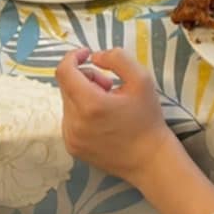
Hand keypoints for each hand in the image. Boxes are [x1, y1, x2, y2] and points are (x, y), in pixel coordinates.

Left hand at [55, 48, 176, 184]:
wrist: (149, 159)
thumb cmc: (147, 118)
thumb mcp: (141, 79)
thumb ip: (117, 58)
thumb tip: (95, 57)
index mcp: (90, 104)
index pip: (64, 71)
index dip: (73, 56)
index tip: (88, 54)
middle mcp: (74, 122)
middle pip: (67, 85)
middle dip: (86, 77)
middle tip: (109, 85)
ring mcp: (71, 137)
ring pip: (68, 101)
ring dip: (84, 95)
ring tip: (109, 104)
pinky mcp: (72, 147)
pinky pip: (69, 118)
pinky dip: (82, 111)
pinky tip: (103, 120)